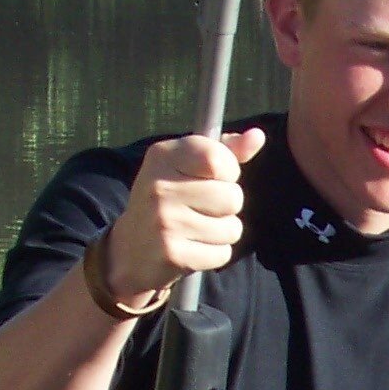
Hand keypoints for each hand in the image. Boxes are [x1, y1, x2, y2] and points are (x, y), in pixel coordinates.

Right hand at [102, 125, 266, 299]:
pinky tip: (192, 248)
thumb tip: (257, 136)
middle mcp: (160, 186)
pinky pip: (223, 253)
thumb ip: (224, 151)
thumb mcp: (188, 167)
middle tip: (201, 209)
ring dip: (222, 232)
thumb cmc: (169, 200)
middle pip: (233, 197)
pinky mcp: (173, 253)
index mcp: (162, 155)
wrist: (131, 249)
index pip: (218, 159)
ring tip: (196, 229)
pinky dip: (215, 254)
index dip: (228, 172)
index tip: (214, 178)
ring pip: (232, 228)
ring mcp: (165, 221)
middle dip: (227, 206)